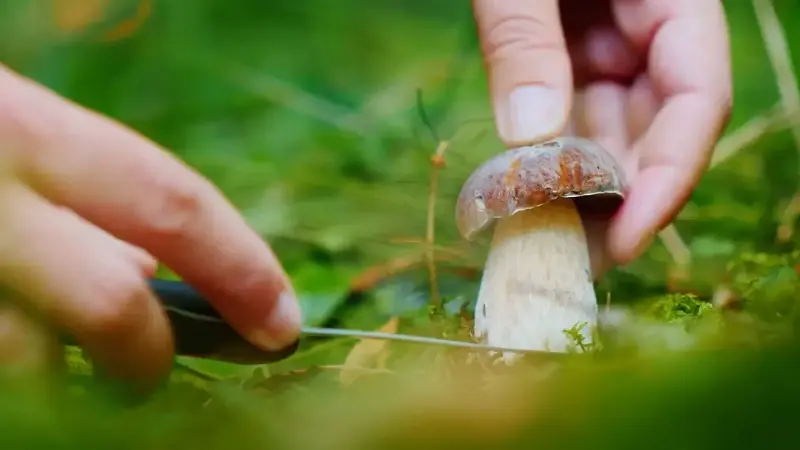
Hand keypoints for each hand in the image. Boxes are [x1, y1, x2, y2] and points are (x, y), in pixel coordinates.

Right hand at [0, 65, 300, 388]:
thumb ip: (85, 202)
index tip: (284, 325)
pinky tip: (12, 359)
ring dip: (62, 391)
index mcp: (23, 131)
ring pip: (27, 369)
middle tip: (148, 379)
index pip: (171, 204)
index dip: (242, 270)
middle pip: (114, 306)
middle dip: (149, 362)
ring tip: (57, 378)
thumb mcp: (14, 141)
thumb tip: (164, 281)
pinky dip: (14, 389)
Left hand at [471, 0, 731, 270]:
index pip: (699, 99)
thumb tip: (529, 134)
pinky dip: (544, 158)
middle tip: (568, 261)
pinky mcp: (563, 55)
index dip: (668, 178)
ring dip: (574, 190)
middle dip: (613, 202)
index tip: (624, 241)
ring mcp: (604, 46)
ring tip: (538, 244)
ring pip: (603, 133)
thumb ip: (526, 37)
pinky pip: (563, 115)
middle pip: (651, 132)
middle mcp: (647, 33)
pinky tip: (520, 199)